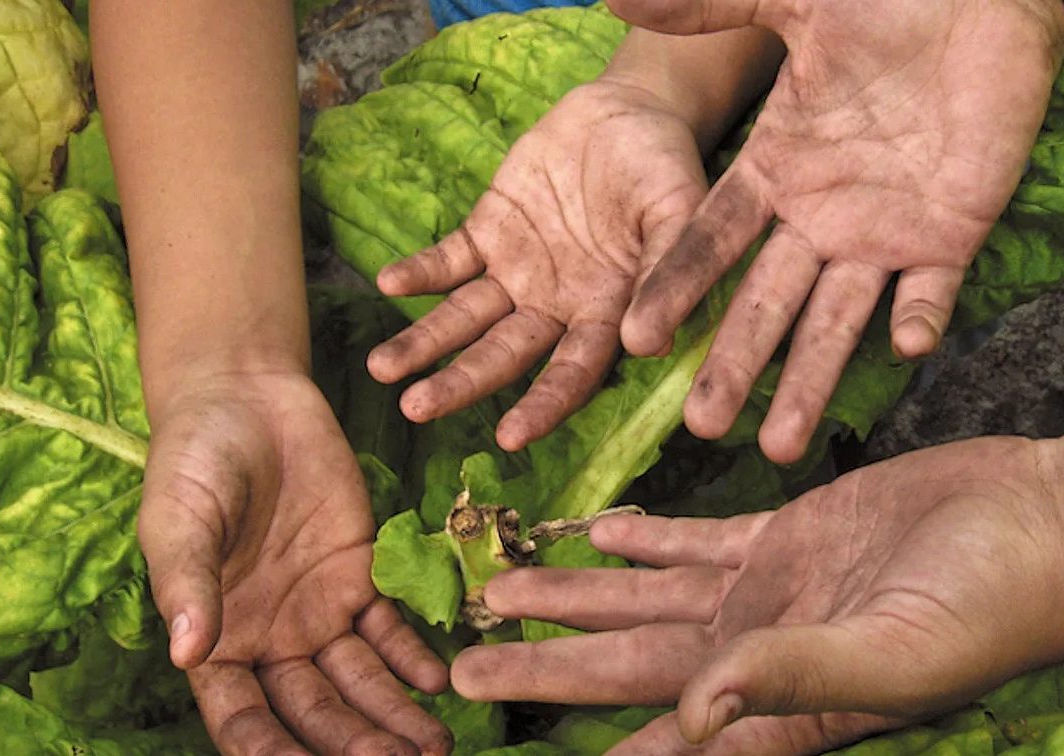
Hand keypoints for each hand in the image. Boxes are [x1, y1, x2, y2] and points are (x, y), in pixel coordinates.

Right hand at [138, 370, 451, 754]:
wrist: (246, 399)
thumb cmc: (192, 461)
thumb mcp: (178, 519)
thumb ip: (186, 583)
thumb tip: (186, 651)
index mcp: (216, 641)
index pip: (244, 718)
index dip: (272, 751)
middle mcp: (272, 640)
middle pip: (316, 710)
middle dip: (354, 744)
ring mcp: (319, 609)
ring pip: (361, 679)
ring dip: (394, 715)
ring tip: (432, 746)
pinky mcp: (361, 572)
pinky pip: (391, 626)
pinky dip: (414, 655)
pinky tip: (438, 680)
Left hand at [367, 79, 708, 450]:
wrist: (629, 115)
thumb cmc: (666, 170)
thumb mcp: (682, 214)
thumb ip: (667, 271)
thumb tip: (648, 345)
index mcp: (607, 312)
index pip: (573, 372)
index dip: (543, 404)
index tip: (509, 437)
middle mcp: (557, 304)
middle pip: (503, 355)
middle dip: (460, 383)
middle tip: (416, 408)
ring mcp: (519, 270)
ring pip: (466, 318)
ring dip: (424, 343)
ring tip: (381, 369)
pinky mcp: (491, 230)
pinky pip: (450, 260)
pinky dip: (420, 273)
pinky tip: (389, 284)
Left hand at [449, 437, 1063, 753]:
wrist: (1044, 525)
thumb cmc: (992, 605)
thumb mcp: (895, 653)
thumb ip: (791, 678)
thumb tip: (686, 718)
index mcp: (778, 706)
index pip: (658, 743)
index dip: (587, 751)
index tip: (501, 748)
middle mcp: (759, 657)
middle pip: (625, 668)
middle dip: (544, 667)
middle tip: (461, 663)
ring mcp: (768, 593)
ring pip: (645, 601)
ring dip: (575, 597)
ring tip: (501, 591)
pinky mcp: (788, 533)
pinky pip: (695, 541)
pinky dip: (642, 541)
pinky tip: (595, 534)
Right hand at [613, 0, 1063, 462]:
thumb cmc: (884, 0)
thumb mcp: (792, 0)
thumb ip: (708, 4)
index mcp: (776, 169)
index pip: (714, 239)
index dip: (678, 285)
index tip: (637, 335)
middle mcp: (821, 215)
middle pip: (765, 303)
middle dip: (734, 363)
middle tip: (702, 426)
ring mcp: (885, 232)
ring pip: (837, 320)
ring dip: (810, 380)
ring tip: (780, 445)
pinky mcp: (952, 232)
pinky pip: (933, 290)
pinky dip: (921, 318)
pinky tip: (906, 347)